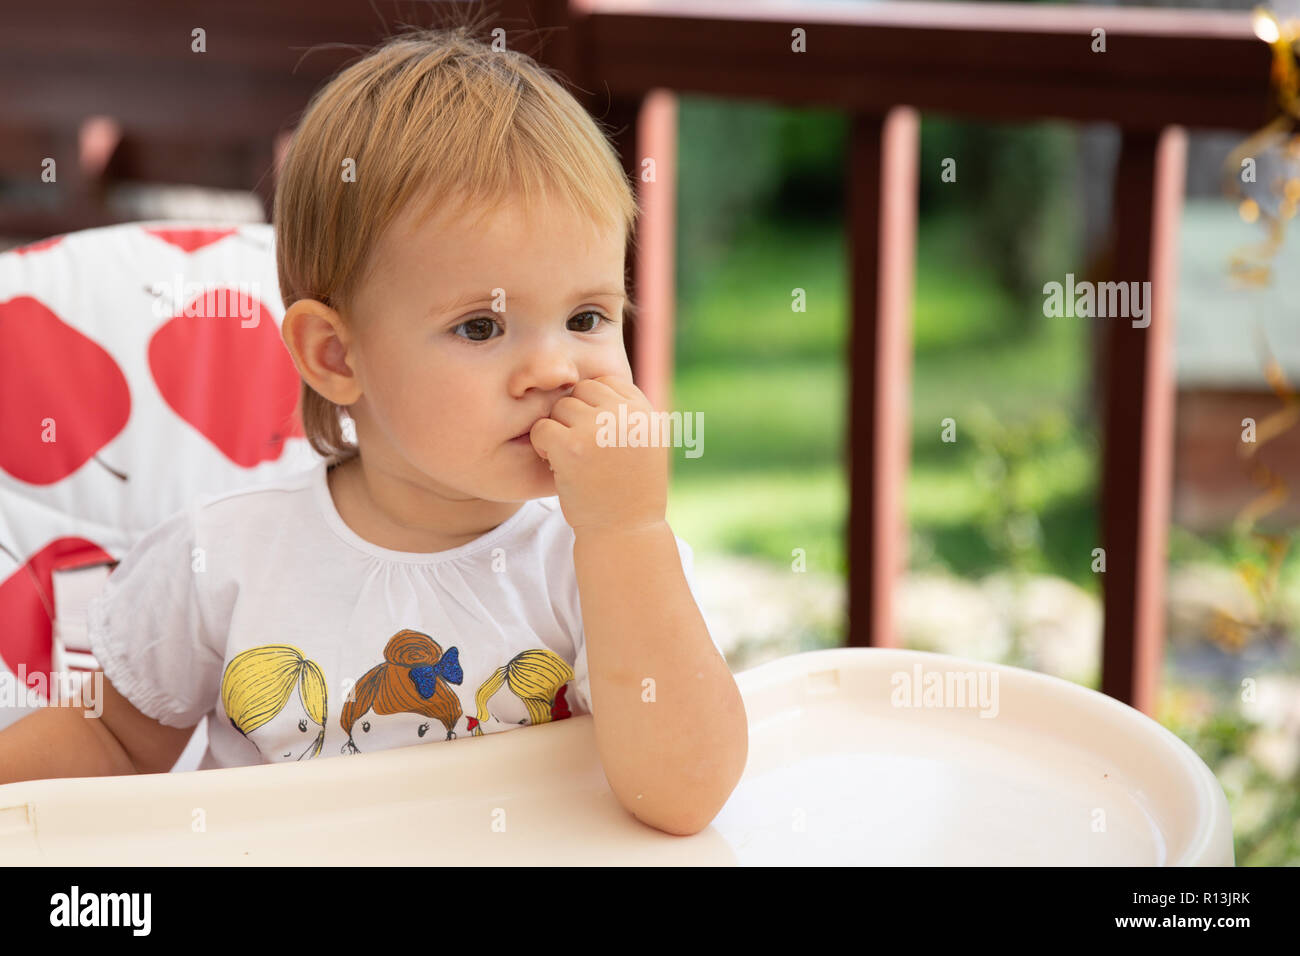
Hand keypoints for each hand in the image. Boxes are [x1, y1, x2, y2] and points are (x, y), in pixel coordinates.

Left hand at [528, 376, 667, 533]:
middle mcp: (626, 415)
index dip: (593, 407)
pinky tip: (556, 464)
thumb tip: (591, 383)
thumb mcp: (646, 445)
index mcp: (646, 412)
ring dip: (558, 431)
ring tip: (571, 459)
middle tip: (580, 449)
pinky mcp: (573, 447)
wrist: (625, 533)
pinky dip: (543, 446)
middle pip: (581, 392)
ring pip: (560, 408)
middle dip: (574, 417)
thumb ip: (628, 414)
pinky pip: (542, 428)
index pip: (607, 383)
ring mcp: (599, 429)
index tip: (595, 436)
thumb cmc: (631, 492)